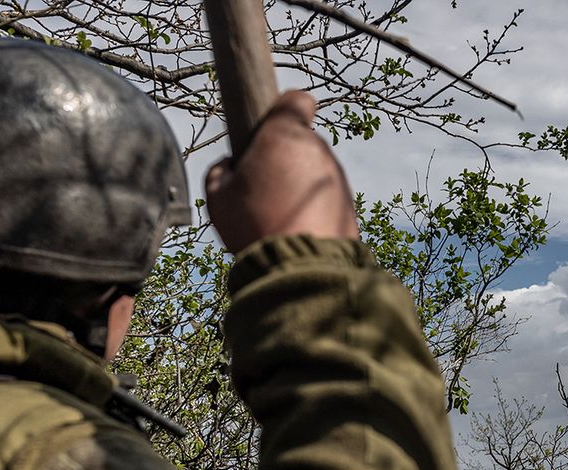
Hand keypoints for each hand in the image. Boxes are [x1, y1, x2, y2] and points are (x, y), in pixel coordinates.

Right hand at [205, 91, 359, 252]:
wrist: (301, 270)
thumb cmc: (255, 226)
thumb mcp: (217, 195)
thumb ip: (222, 170)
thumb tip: (232, 166)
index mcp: (285, 135)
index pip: (296, 100)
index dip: (282, 111)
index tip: (269, 130)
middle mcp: (318, 150)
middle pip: (301, 142)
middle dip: (285, 157)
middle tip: (263, 187)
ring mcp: (338, 177)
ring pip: (314, 171)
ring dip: (299, 185)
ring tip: (280, 216)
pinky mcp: (350, 205)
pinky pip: (327, 197)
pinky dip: (315, 207)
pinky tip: (298, 229)